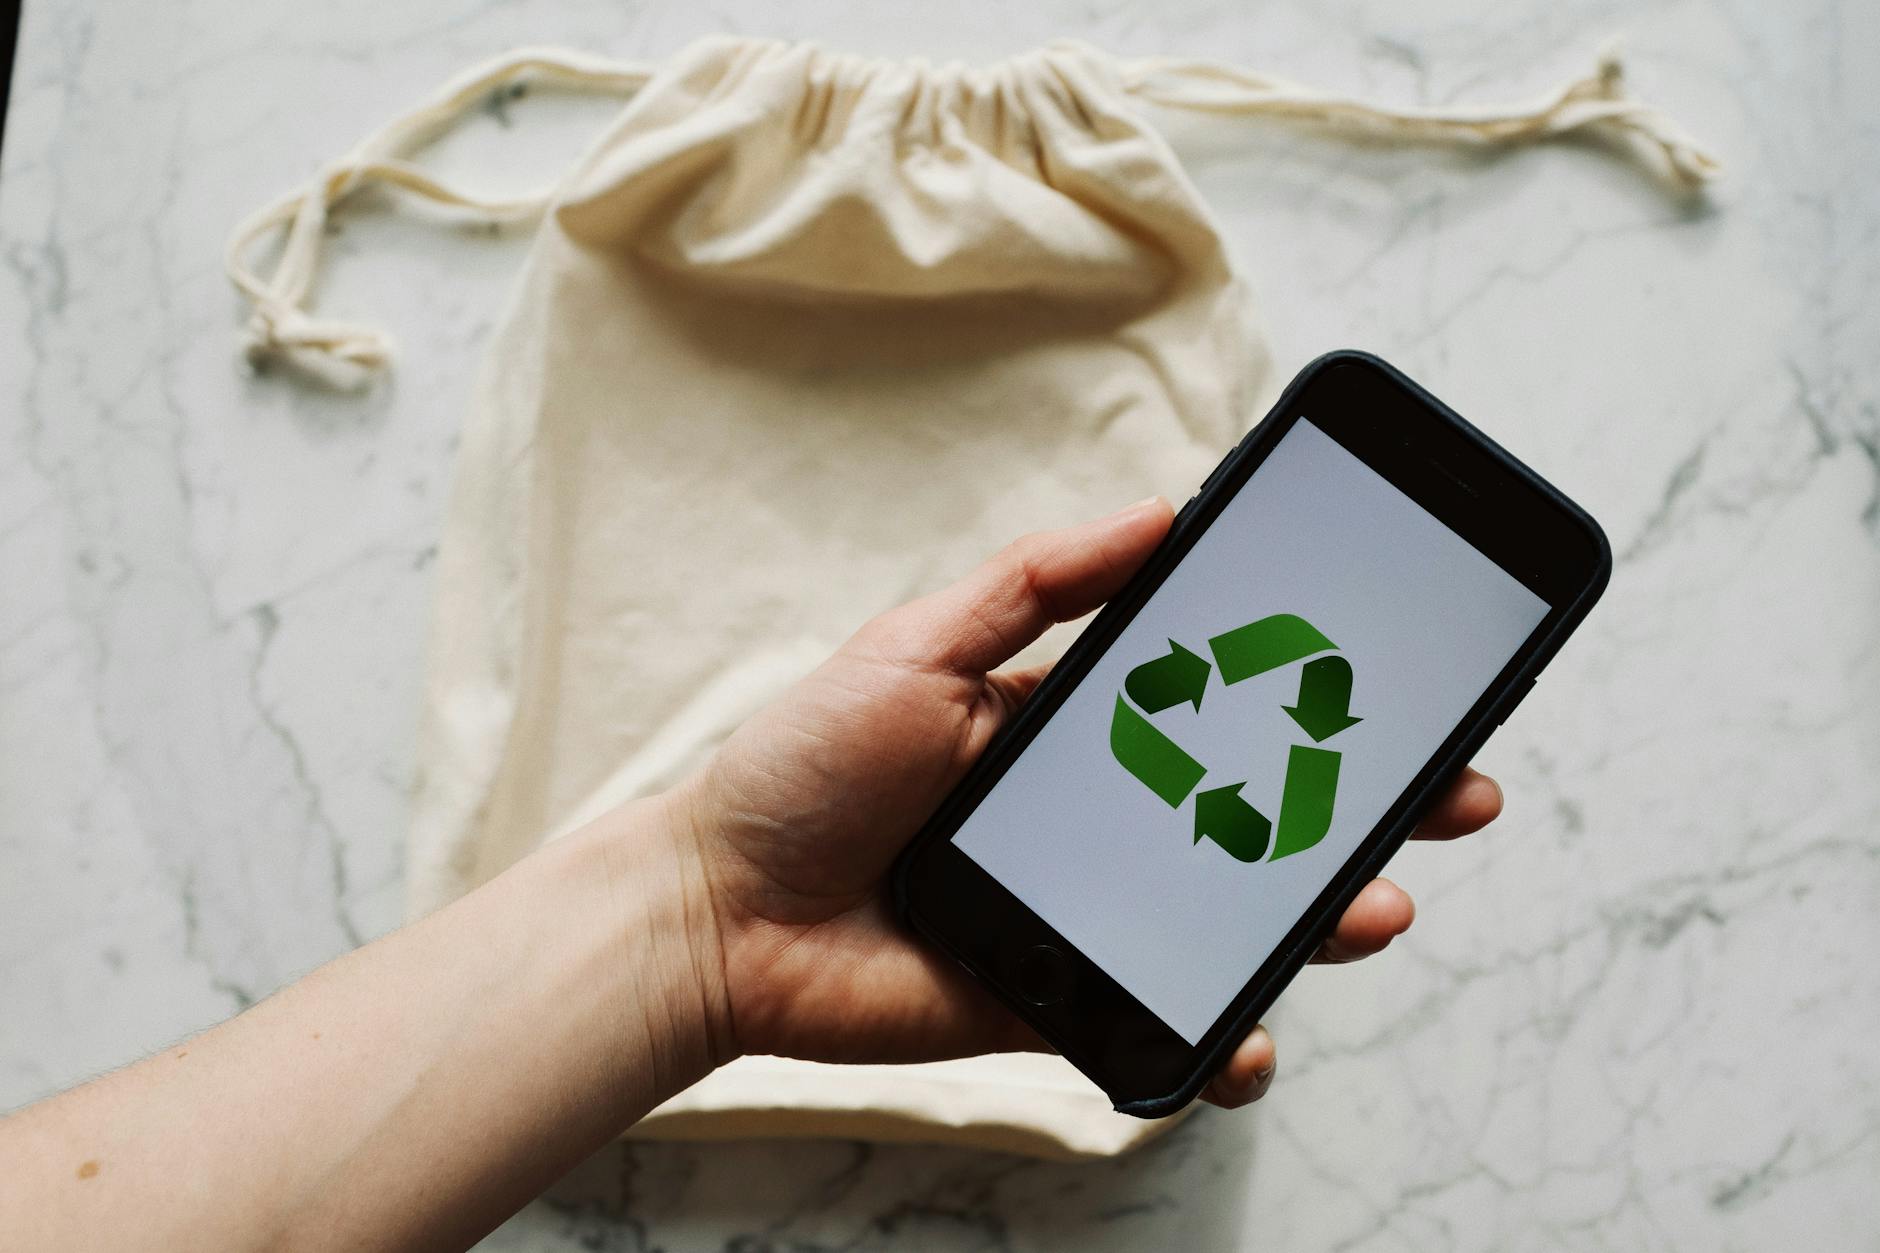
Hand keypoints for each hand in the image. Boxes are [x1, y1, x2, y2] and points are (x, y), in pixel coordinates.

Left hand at [672, 497, 1502, 1108]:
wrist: (713, 910)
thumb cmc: (802, 767)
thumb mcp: (920, 644)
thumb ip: (1040, 583)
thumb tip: (1163, 510)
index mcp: (1069, 728)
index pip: (1220, 708)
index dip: (1312, 701)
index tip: (1397, 686)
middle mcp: (1093, 819)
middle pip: (1255, 815)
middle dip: (1364, 808)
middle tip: (1452, 795)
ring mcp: (1081, 912)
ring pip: (1228, 920)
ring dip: (1320, 918)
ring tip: (1376, 906)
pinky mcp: (1054, 998)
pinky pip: (1157, 1021)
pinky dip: (1216, 1040)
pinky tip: (1252, 1040)